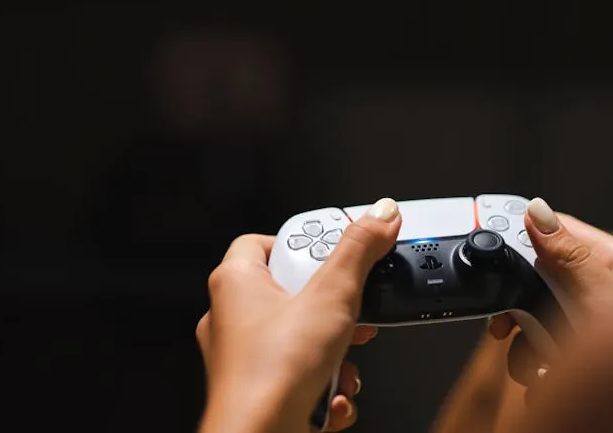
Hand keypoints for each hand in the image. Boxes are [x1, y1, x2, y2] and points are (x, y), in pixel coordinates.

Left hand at [196, 198, 402, 432]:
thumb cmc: (271, 376)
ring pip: (301, 339)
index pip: (266, 240)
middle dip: (334, 311)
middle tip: (352, 313)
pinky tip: (333, 398)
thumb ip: (359, 251)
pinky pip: (299, 376)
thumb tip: (381, 214)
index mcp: (235, 282)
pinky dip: (323, 387)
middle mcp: (231, 317)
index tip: (339, 249)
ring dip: (334, 355)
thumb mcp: (332, 298)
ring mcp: (243, 358)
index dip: (305, 242)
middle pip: (294, 292)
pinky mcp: (259, 392)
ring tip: (344, 363)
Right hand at [488, 197, 612, 392]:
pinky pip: (546, 359)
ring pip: (536, 326)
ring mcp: (593, 328)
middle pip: (538, 282)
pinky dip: (539, 373)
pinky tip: (548, 382)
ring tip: (543, 367)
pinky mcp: (585, 361)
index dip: (520, 236)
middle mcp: (604, 293)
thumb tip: (537, 212)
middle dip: (521, 309)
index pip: (555, 231)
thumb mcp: (608, 297)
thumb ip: (570, 256)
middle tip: (511, 327)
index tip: (493, 252)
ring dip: (528, 351)